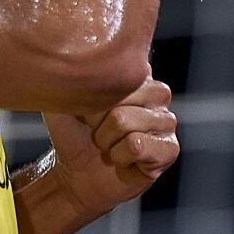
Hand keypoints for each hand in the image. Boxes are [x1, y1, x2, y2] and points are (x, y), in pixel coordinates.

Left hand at [42, 78, 177, 219]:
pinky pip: (137, 146)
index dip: (91, 99)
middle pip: (119, 100)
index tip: (87, 112)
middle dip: (98, 122)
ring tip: (110, 145)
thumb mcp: (64, 98)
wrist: (76, 173)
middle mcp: (157, 93)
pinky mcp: (170, 149)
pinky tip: (123, 159)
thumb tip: (70, 60)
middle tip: (99, 132)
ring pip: (125, 123)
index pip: (112, 76)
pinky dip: (119, 156)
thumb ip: (69, 75)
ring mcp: (167, 121)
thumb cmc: (73, 134)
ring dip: (107, 141)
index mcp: (134, 74)